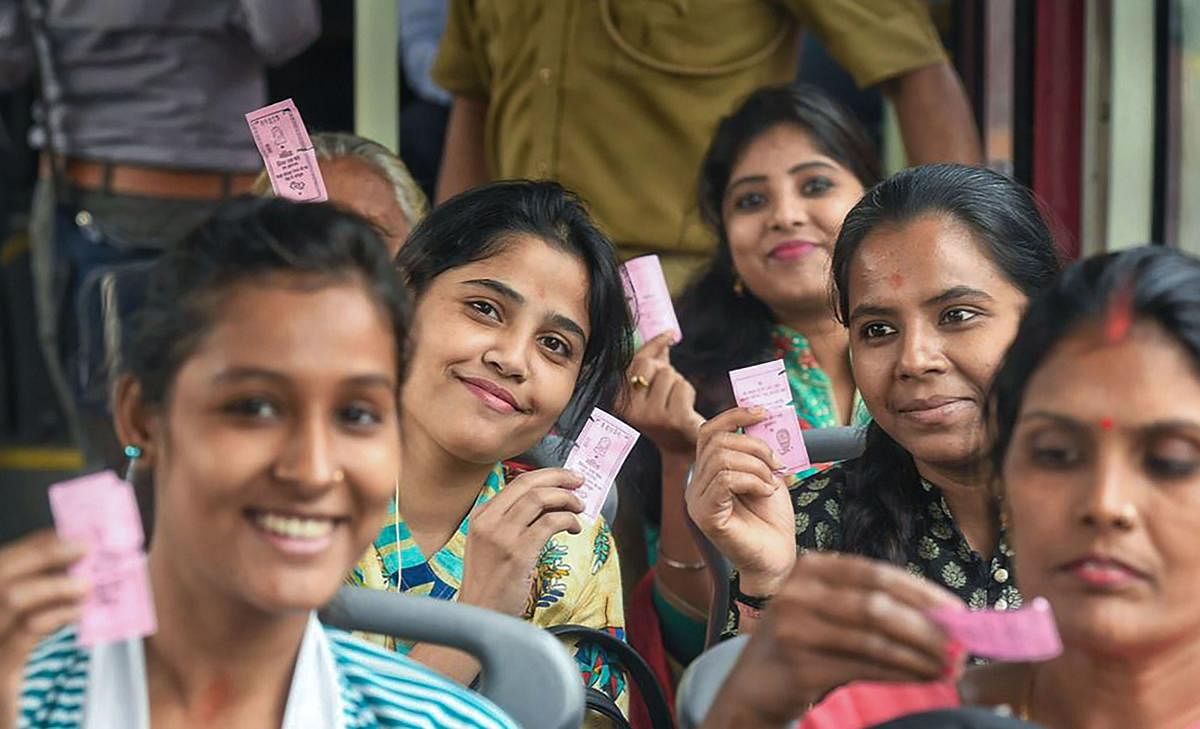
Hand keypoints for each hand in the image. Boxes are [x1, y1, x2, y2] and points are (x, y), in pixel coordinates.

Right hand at [0, 531, 87, 727]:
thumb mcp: (15, 627)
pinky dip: (55, 615)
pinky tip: (77, 612)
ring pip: (12, 598)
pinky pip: (24, 634)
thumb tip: (74, 563)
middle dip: (45, 554)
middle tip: (86, 547)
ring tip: (87, 584)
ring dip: (55, 584)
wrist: (8, 721)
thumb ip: (36, 596)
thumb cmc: (10, 665)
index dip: (35, 544)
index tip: (71, 532)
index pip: (1, 562)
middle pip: (2, 574)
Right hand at [457, 468, 583, 616]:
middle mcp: (488, 521)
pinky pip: (550, 523)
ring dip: (566, 498)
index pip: (517, 483)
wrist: (479, 615)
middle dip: (559, 477)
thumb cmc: (490, 584)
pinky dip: (567, 519)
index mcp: (481, 516)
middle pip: (528, 484)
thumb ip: (512, 523)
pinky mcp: (518, 553)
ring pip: (540, 498)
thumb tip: (549, 505)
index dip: (546, 476)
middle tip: (579, 481)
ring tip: (579, 507)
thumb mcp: (491, 545)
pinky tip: (574, 528)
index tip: (565, 478)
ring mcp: (502, 536)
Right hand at [618, 333, 704, 455]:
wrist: (681, 447)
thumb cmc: (667, 413)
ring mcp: (652, 416)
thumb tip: (663, 335)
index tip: (669, 334)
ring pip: (670, 376)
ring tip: (675, 402)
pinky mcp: (672, 419)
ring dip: (678, 384)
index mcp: (620, 401)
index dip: (654, 345)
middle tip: (669, 388)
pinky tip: (685, 408)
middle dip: (666, 371)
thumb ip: (655, 362)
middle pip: (652, 366)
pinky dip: (688, 393)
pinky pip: (683, 387)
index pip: (636, 362)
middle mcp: (631, 410)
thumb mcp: (654, 388)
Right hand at [686, 407, 794, 594]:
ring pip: (722, 459)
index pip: (708, 432)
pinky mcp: (706, 516)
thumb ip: (758, 450)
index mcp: (708, 473)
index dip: (733, 416)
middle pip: (716, 442)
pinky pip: (725, 480)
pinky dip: (752, 480)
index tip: (762, 412)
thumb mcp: (767, 474)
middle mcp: (696, 485)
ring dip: (757, 466)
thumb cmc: (772, 521)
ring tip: (772, 483)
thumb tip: (760, 418)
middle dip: (754, 445)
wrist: (777, 559)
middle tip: (777, 463)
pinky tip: (766, 493)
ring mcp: (697, 502)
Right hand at [709, 553, 964, 726]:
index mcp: (809, 569)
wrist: (752, 686)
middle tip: (961, 645)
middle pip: (878, 605)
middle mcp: (798, 592)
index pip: (876, 573)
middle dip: (927, 627)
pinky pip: (864, 668)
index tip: (958, 611)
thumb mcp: (823, 608)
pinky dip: (900, 674)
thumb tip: (941, 614)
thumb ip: (867, 602)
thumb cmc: (800, 645)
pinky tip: (923, 679)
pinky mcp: (800, 666)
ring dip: (919, 655)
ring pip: (874, 639)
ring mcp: (795, 629)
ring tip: (948, 666)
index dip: (921, 592)